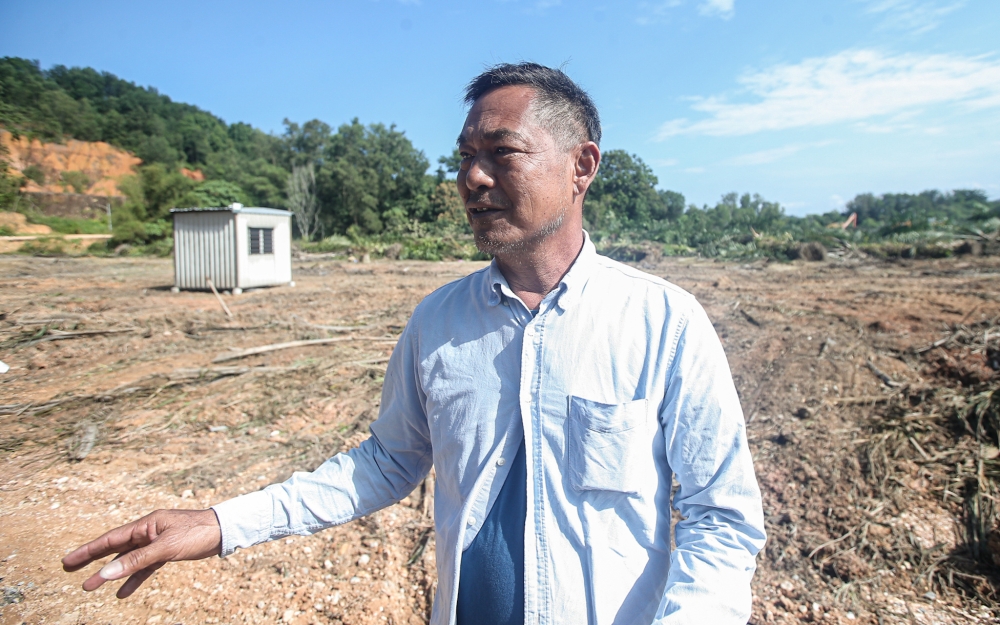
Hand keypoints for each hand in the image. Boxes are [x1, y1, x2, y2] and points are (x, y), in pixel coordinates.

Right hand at [62, 508, 222, 598]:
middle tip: (70, 569)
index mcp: (145, 525)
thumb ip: (136, 561)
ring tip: (90, 586)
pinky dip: (134, 578)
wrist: (223, 531)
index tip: (68, 560)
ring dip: (111, 573)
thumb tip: (107, 572)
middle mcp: (148, 532)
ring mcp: (156, 542)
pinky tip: (123, 592)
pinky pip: (145, 567)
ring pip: (128, 560)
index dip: (88, 550)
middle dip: (92, 559)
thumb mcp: (165, 548)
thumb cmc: (196, 532)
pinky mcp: (166, 552)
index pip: (110, 539)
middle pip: (114, 548)